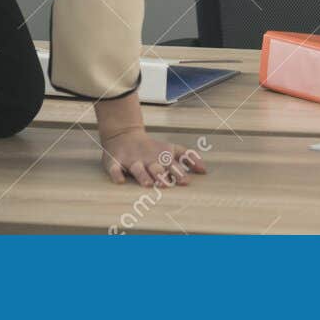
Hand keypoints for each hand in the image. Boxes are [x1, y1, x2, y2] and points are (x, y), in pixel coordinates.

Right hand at [93, 90, 207, 187]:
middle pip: (155, 167)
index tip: (186, 181)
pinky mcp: (115, 161)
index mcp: (161, 157)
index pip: (171, 164)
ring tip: (148, 184)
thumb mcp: (171, 149)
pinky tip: (120, 181)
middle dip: (161, 175)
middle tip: (166, 184)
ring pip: (137, 169)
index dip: (179, 172)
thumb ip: (188, 157)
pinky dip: (116, 174)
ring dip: (143, 176)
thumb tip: (205, 170)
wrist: (124, 135)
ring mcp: (131, 160)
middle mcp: (147, 159)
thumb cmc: (151, 148)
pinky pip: (114, 168)